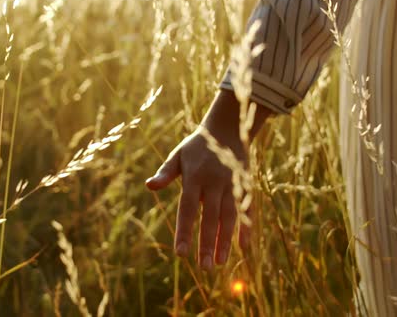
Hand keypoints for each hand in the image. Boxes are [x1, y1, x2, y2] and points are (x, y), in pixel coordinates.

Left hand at [146, 127, 245, 269]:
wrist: (228, 128)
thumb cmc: (197, 146)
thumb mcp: (178, 155)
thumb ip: (165, 173)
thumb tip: (149, 186)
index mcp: (195, 177)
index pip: (188, 208)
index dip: (185, 231)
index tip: (181, 253)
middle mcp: (214, 183)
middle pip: (210, 218)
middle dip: (207, 243)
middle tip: (204, 267)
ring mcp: (232, 185)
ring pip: (229, 217)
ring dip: (225, 241)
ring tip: (219, 263)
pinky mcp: (245, 186)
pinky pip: (246, 210)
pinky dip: (246, 228)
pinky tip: (243, 248)